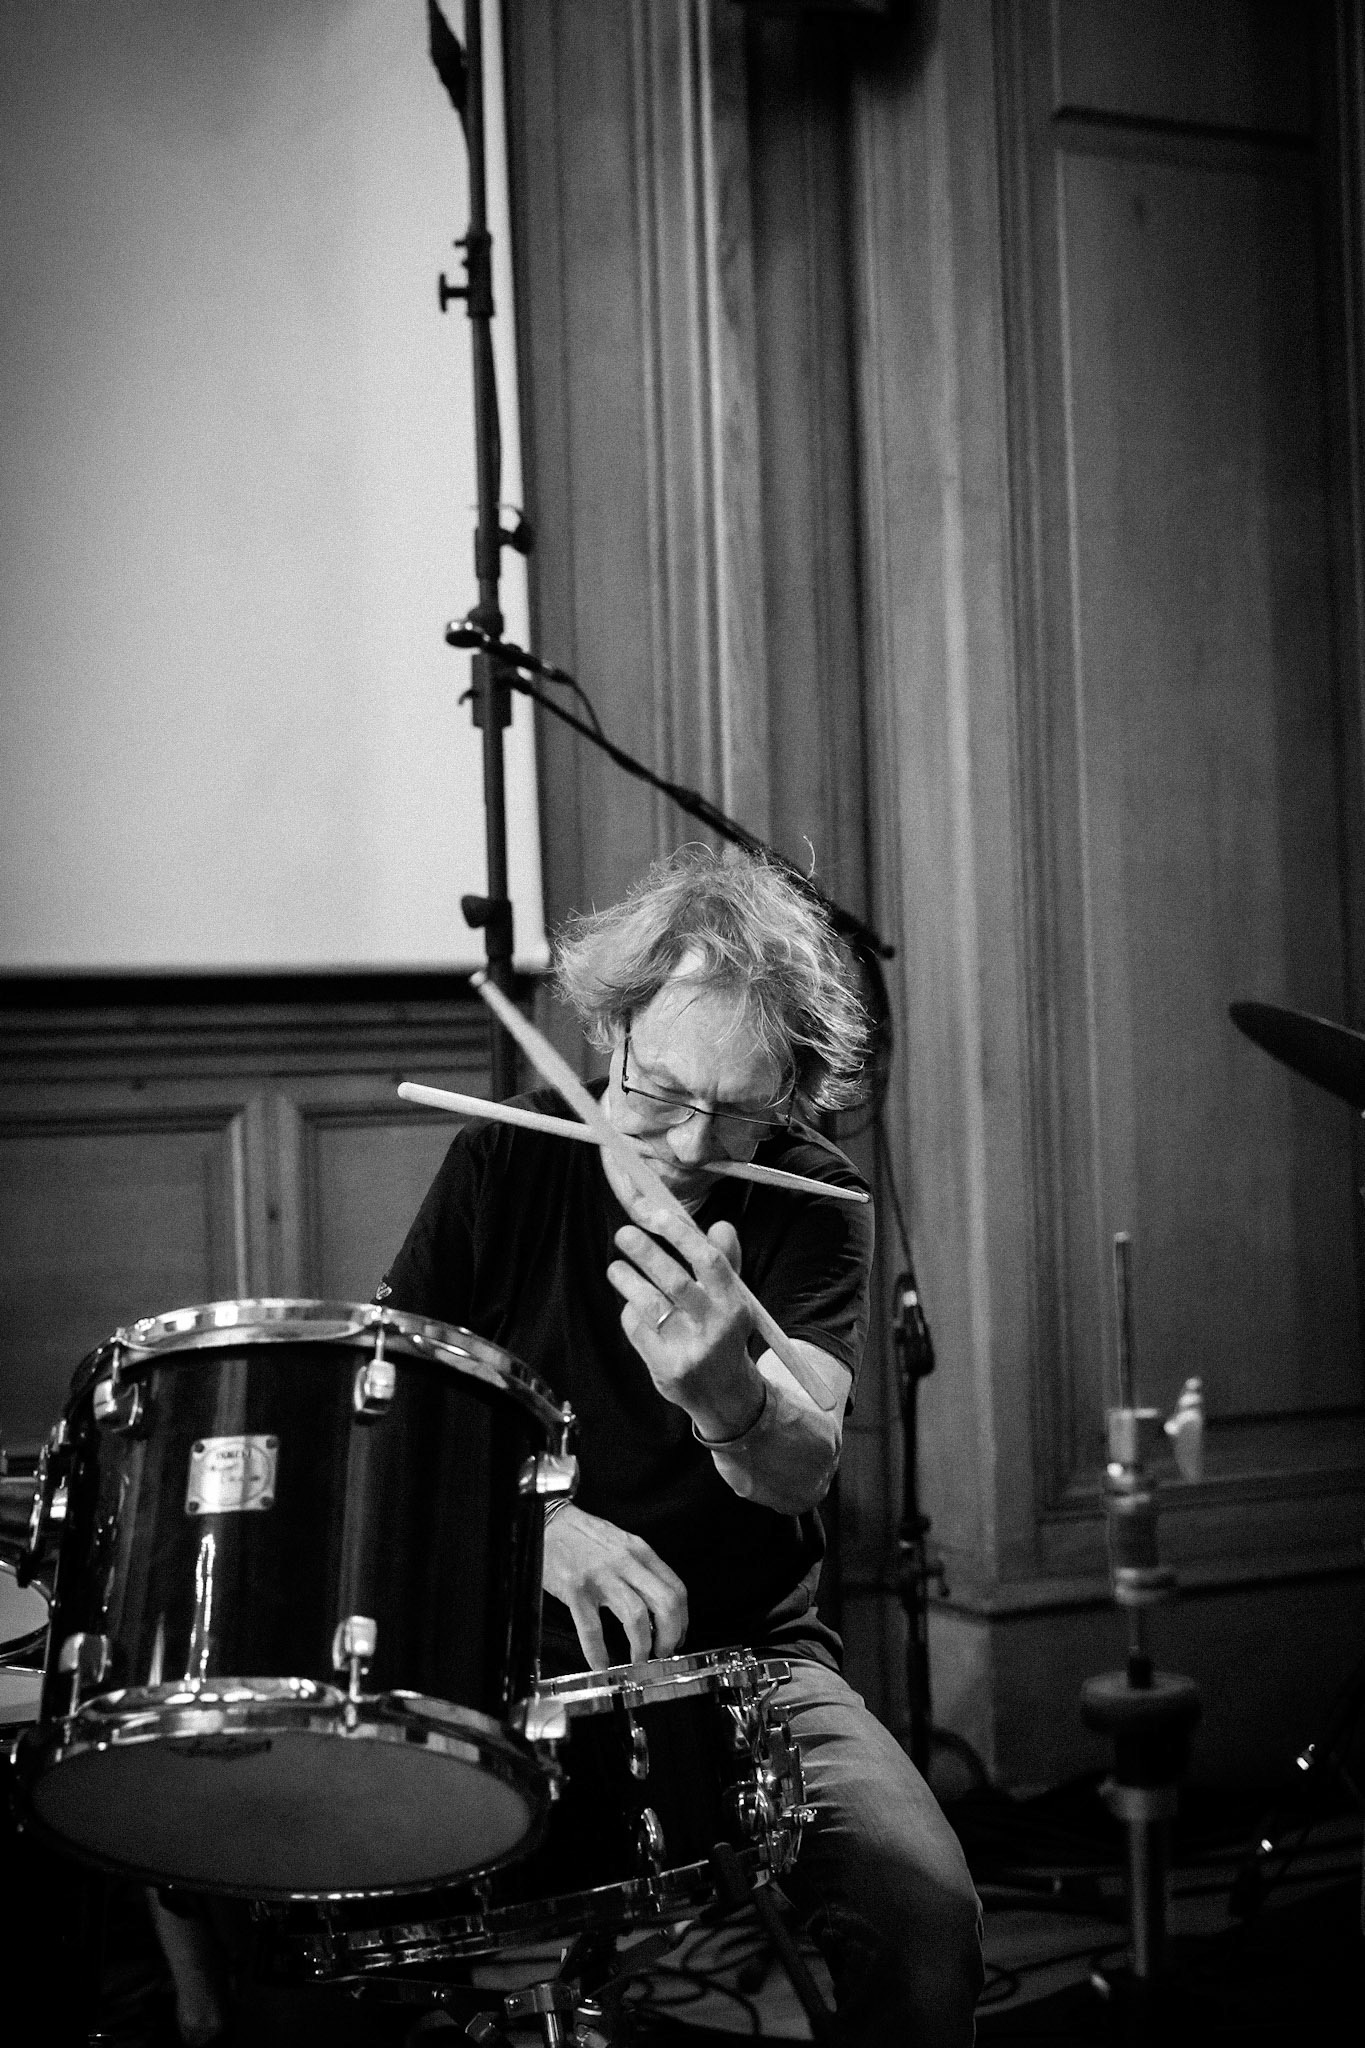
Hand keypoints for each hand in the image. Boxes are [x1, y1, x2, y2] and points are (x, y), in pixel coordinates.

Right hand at [542, 1504, 688, 1669]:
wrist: (549, 1523)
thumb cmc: (585, 1536)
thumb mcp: (622, 1544)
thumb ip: (640, 1569)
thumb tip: (657, 1606)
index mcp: (640, 1552)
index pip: (676, 1589)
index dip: (682, 1621)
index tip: (678, 1637)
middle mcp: (626, 1562)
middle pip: (665, 1604)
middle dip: (669, 1637)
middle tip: (663, 1654)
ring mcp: (601, 1576)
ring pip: (636, 1617)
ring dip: (642, 1647)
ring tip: (638, 1660)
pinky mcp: (576, 1589)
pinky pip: (592, 1629)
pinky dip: (598, 1653)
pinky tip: (601, 1665)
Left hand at [606, 1207, 764, 1439]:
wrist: (725, 1395)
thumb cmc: (723, 1336)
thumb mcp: (733, 1301)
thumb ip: (725, 1263)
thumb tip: (720, 1225)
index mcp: (735, 1304)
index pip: (709, 1262)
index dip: (682, 1235)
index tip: (657, 1215)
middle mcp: (715, 1327)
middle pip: (675, 1282)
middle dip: (647, 1253)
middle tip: (625, 1233)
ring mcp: (690, 1350)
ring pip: (651, 1306)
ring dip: (628, 1281)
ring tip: (616, 1268)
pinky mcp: (667, 1368)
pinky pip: (639, 1330)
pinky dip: (631, 1312)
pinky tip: (630, 1305)